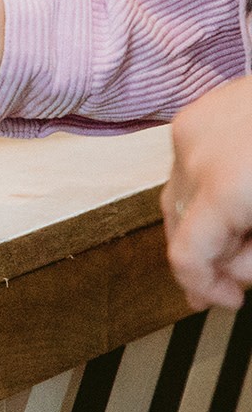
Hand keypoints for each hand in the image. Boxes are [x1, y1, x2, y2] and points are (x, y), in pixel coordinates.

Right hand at [163, 77, 251, 310]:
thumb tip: (228, 271)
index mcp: (221, 188)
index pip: (183, 255)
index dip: (201, 286)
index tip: (227, 298)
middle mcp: (193, 155)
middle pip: (174, 224)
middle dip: (203, 255)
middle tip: (229, 280)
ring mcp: (190, 128)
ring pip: (176, 192)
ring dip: (201, 219)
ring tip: (236, 231)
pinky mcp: (195, 112)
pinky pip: (186, 162)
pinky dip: (203, 185)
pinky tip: (234, 192)